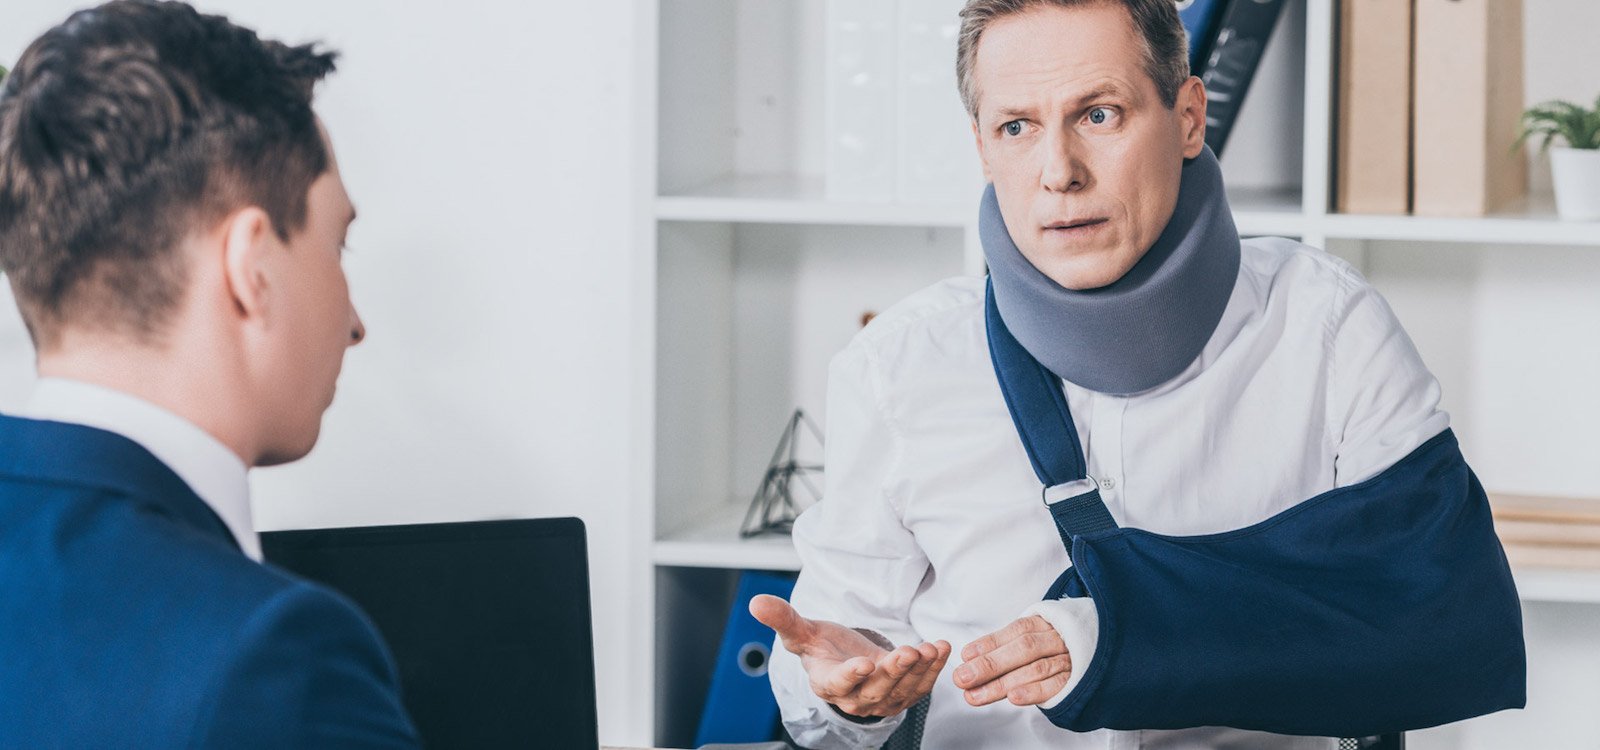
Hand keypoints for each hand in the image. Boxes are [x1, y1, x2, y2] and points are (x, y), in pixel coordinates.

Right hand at [750, 594, 951, 718]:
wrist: (846, 662)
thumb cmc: (824, 648)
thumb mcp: (802, 631)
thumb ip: (783, 618)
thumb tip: (756, 602)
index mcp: (827, 683)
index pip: (838, 683)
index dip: (850, 675)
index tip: (863, 664)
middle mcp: (855, 697)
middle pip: (876, 688)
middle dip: (894, 671)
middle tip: (908, 652)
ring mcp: (882, 699)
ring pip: (902, 689)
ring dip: (919, 670)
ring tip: (930, 649)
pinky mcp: (903, 695)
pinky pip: (921, 685)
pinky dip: (934, 669)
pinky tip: (941, 648)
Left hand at [952, 615, 1071, 706]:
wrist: (1101, 652)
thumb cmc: (1056, 647)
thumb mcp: (1033, 637)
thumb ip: (1004, 646)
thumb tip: (969, 657)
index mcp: (1045, 624)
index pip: (1016, 631)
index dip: (990, 644)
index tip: (965, 657)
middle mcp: (1057, 639)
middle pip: (1023, 649)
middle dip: (990, 665)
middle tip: (962, 678)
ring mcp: (1069, 659)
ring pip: (1035, 669)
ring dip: (1003, 684)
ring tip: (976, 695)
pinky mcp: (1078, 681)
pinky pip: (1056, 686)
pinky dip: (1034, 692)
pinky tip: (1013, 698)